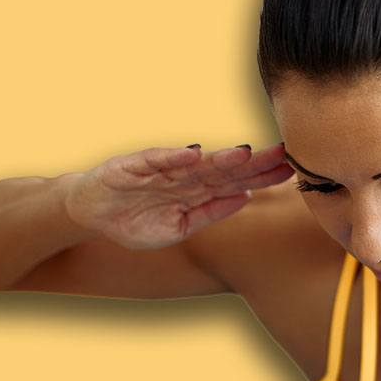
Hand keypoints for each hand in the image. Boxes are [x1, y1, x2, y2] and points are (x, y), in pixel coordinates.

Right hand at [64, 143, 293, 248]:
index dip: (263, 177)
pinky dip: (174, 157)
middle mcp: (184, 175)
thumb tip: (246, 198)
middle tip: (284, 154)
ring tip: (246, 153)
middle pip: (225, 168)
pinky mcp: (134, 165)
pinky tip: (195, 153)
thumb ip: (210, 212)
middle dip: (254, 162)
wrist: (89, 214)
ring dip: (220, 158)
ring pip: (196, 163)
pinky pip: (156, 160)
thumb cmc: (135, 220)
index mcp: (198, 190)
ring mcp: (161, 169)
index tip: (292, 172)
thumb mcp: (179, 227)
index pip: (237, 181)